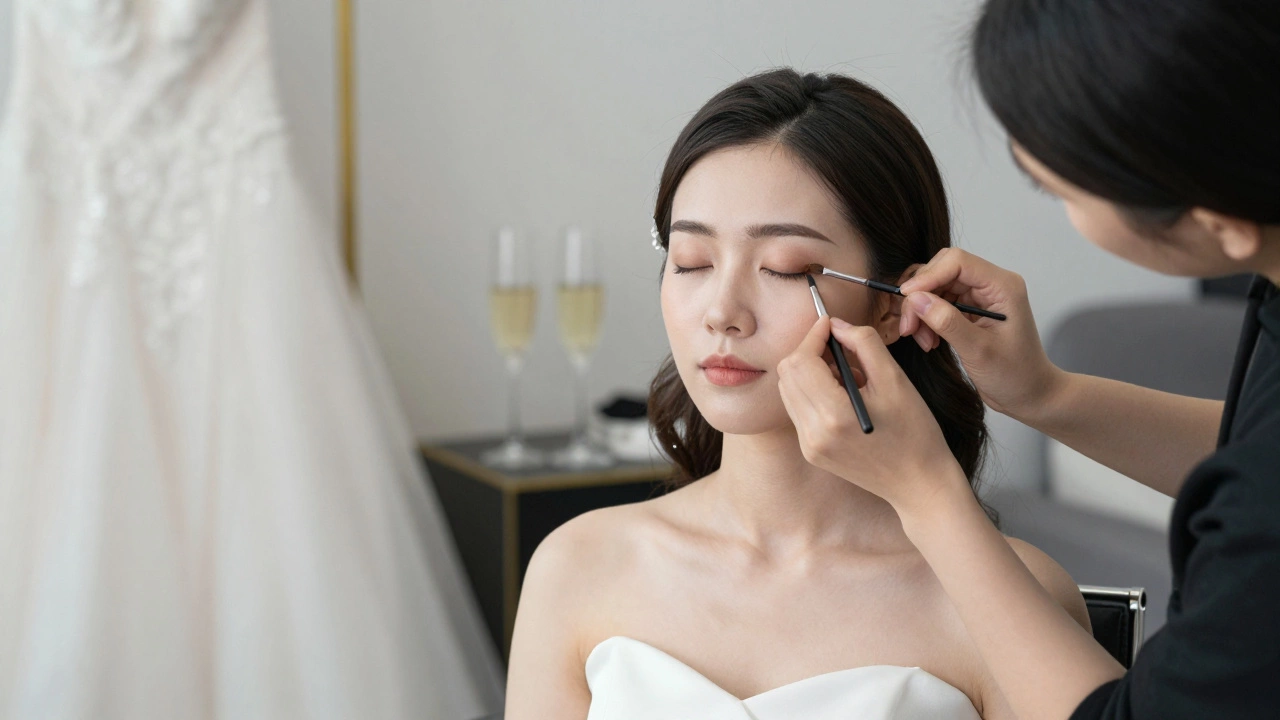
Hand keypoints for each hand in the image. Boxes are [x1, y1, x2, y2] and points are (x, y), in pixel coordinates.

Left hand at [777, 316, 968, 513]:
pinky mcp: (810, 452)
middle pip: (788, 374)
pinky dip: (813, 393)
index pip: (801, 361)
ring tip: (848, 376)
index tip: (830, 324)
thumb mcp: (896, 380)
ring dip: (810, 372)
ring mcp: (808, 446)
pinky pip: (798, 410)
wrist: (919, 484)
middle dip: (809, 352)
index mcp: (834, 415)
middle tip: (841, 350)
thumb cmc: (915, 432)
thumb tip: (836, 325)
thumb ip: (863, 343)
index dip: (813, 336)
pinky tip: (842, 397)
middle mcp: (813, 433)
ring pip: (789, 390)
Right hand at [898, 248, 1061, 420]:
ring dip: (921, 312)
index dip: (928, 276)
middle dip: (921, 295)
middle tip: (908, 326)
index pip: (957, 262)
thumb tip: (915, 299)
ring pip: (936, 288)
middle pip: (942, 271)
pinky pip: (938, 304)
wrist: (1029, 395)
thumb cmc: (1015, 376)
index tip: (906, 297)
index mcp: (1002, 286)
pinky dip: (927, 320)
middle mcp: (991, 285)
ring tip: (923, 340)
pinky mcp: (969, 310)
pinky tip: (930, 341)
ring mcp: (979, 297)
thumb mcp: (978, 351)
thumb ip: (946, 322)